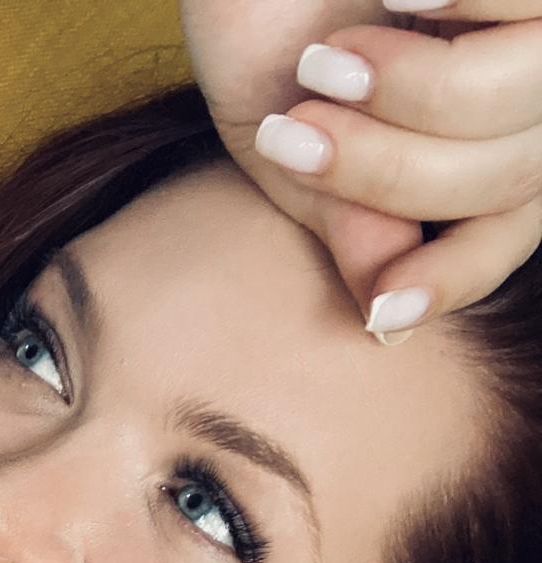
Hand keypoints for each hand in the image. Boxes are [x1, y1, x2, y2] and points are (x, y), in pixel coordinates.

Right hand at [177, 1, 541, 342]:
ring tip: (333, 57)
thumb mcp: (283, 138)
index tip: (383, 310)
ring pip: (521, 106)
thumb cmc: (261, 10)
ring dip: (412, 93)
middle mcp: (528, 88)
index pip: (502, 235)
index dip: (452, 281)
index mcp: (472, 143)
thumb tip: (388, 318)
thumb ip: (345, 218)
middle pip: (505, 178)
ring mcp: (537, 27)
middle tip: (300, 129)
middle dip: (388, 170)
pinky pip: (524, 13)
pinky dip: (457, 5)